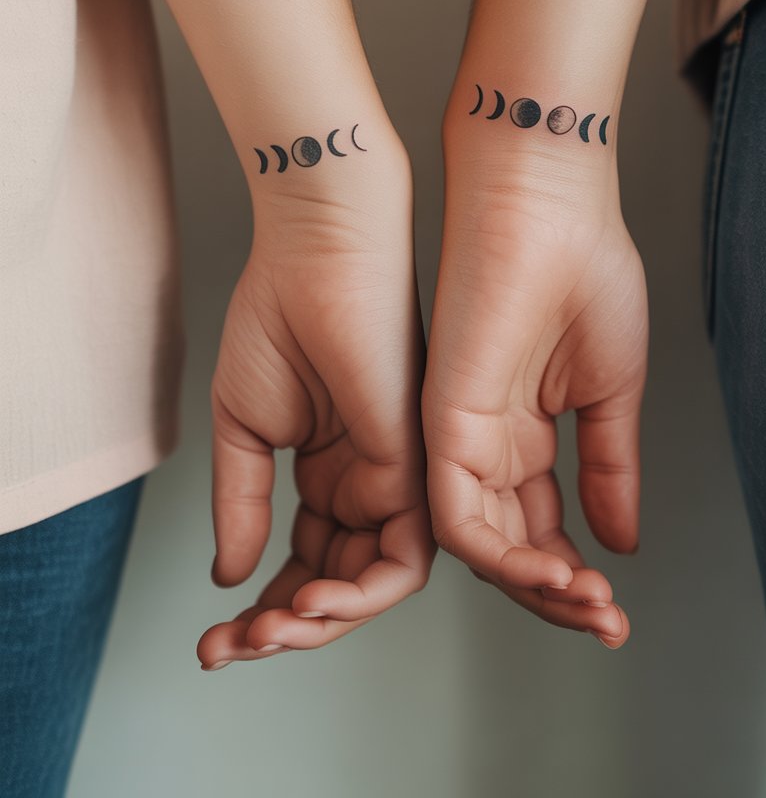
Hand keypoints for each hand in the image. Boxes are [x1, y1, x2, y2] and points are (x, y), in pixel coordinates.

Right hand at [196, 139, 433, 668]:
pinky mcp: (416, 465)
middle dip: (286, 630)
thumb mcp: (244, 427)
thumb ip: (243, 504)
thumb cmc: (278, 316)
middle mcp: (366, 480)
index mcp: (327, 470)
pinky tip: (309, 604)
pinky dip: (362, 592)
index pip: (302, 563)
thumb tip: (230, 577)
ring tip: (265, 633)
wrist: (315, 254)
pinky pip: (404, 555)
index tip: (212, 642)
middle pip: (336, 585)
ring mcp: (394, 476)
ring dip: (322, 624)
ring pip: (372, 584)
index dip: (261, 610)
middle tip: (231, 649)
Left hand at [422, 118, 646, 647]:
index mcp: (524, 431)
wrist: (546, 203)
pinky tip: (554, 572)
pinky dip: (504, 555)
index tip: (614, 611)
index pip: (540, 529)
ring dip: (534, 587)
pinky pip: (458, 514)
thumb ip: (608, 466)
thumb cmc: (583, 268)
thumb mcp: (609, 387)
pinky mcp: (441, 420)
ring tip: (587, 605)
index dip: (573, 577)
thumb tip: (621, 539)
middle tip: (603, 624)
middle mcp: (486, 442)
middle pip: (510, 548)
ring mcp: (460, 434)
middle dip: (555, 597)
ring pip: (482, 546)